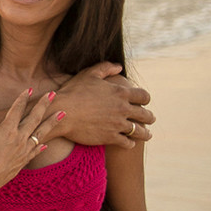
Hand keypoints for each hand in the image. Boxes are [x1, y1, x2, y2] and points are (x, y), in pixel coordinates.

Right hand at [0, 89, 51, 202]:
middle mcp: (19, 138)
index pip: (17, 109)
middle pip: (34, 117)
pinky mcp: (22, 162)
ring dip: (52, 122)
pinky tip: (46, 145)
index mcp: (7, 130)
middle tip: (53, 94)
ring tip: (62, 113)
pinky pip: (35, 151)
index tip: (29, 89)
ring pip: (41, 133)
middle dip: (44, 104)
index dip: (23, 98)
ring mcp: (23, 151)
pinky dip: (41, 146)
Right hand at [37, 63, 154, 148]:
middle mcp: (123, 109)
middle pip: (146, 115)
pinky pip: (127, 143)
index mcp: (120, 92)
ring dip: (145, 133)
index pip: (144, 96)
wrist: (60, 112)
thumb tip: (119, 67)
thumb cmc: (72, 91)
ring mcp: (117, 124)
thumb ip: (105, 68)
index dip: (145, 99)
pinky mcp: (110, 137)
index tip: (144, 102)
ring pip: (139, 131)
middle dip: (149, 117)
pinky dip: (130, 143)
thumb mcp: (88, 74)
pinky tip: (129, 143)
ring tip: (146, 135)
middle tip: (149, 119)